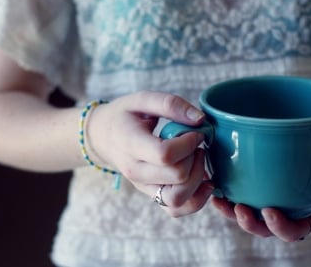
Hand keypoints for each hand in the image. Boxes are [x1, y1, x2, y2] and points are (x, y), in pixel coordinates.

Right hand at [88, 91, 214, 216]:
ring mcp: (143, 187)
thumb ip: (171, 105)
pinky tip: (205, 182)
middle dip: (196, 158)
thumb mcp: (142, 99)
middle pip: (177, 177)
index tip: (194, 133)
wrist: (104, 137)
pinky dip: (196, 201)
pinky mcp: (152, 196)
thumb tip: (200, 119)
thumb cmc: (125, 116)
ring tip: (198, 161)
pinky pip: (176, 210)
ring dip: (198, 180)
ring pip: (178, 199)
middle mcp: (135, 171)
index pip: (165, 155)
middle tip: (196, 144)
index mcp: (130, 144)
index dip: (188, 144)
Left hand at [212, 157, 310, 241]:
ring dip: (230, 211)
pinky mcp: (254, 184)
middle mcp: (283, 212)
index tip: (270, 211)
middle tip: (240, 209)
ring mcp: (266, 198)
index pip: (292, 231)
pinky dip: (225, 190)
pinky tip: (216, 179)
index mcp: (304, 216)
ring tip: (220, 200)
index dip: (279, 227)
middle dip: (249, 223)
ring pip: (245, 213)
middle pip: (263, 228)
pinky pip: (237, 192)